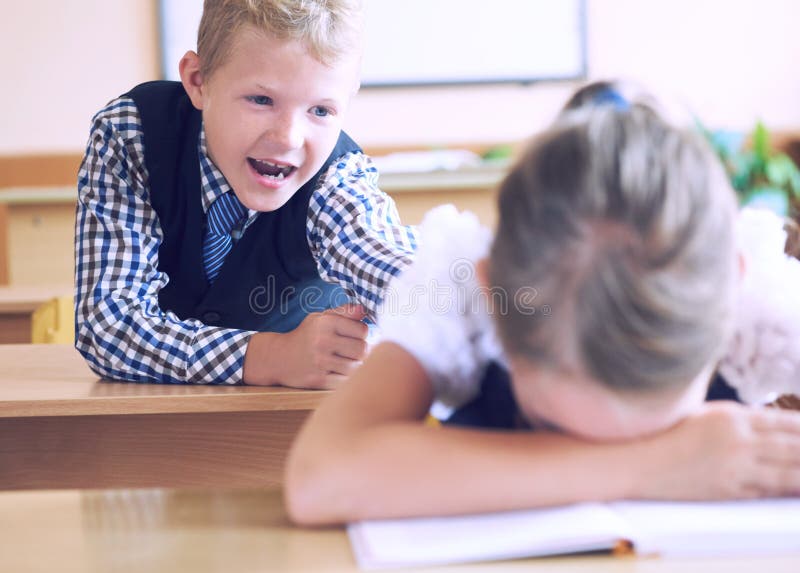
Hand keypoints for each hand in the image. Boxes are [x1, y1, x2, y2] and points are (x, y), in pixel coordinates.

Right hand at [243, 304, 368, 388]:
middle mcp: (323, 341)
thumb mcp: (321, 318)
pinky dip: (345, 378)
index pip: (363, 330)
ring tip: (344, 361)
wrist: (278, 358)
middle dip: (361, 351)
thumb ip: (344, 312)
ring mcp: (320, 362)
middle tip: (352, 351)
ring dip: (354, 366)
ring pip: (357, 368)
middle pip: (363, 350)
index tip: (355, 335)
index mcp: (326, 322)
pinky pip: (345, 381)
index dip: (362, 333)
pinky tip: (337, 372)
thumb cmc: (305, 336)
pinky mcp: (318, 380)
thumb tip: (364, 310)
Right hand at [634, 402, 799, 499]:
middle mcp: (739, 440)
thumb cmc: (666, 434)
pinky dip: (786, 490)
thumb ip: (738, 420)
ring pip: (789, 473)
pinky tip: (795, 489)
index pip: (785, 421)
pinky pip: (768, 491)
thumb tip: (770, 427)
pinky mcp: (730, 489)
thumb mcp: (704, 416)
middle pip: (793, 446)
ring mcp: (736, 467)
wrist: (641, 463)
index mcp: (732, 416)